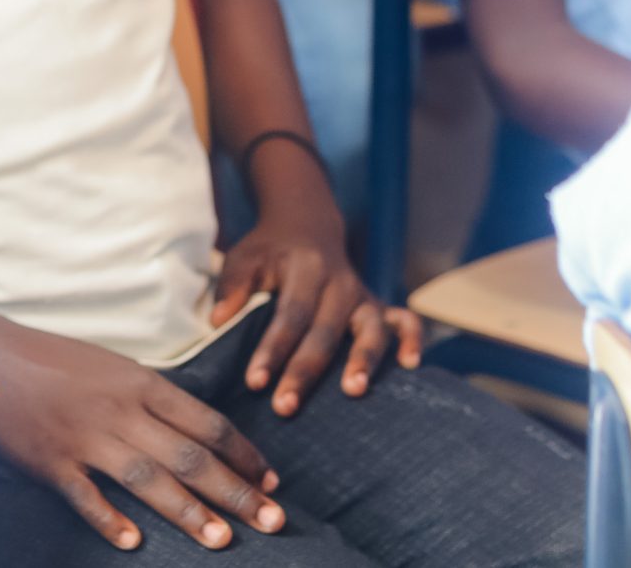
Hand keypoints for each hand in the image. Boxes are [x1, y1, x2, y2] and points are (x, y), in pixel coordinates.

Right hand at [0, 317, 282, 551]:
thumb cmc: (57, 361)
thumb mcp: (116, 367)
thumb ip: (154, 398)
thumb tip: (199, 430)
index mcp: (142, 383)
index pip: (208, 423)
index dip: (245, 455)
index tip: (272, 482)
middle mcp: (121, 411)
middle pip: (189, 456)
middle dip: (236, 491)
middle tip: (272, 522)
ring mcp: (86, 438)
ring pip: (148, 479)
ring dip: (187, 512)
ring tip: (221, 540)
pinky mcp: (52, 462)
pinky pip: (85, 495)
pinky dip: (108, 520)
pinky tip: (132, 543)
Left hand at [212, 199, 423, 418]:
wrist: (306, 224)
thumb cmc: (269, 250)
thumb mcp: (245, 257)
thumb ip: (232, 287)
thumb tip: (216, 321)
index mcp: (306, 269)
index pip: (289, 314)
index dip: (273, 349)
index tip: (254, 382)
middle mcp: (340, 282)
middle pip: (325, 331)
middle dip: (305, 371)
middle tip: (285, 407)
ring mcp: (364, 295)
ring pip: (371, 329)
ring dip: (364, 360)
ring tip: (353, 392)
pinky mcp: (379, 306)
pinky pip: (406, 321)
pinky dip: (413, 340)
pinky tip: (411, 367)